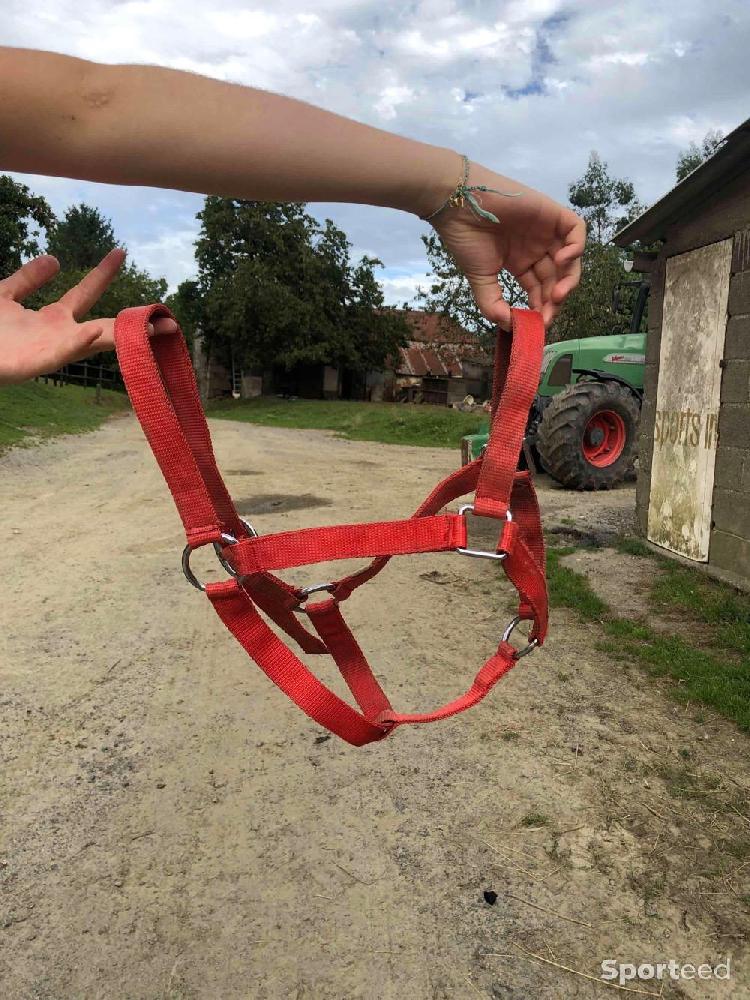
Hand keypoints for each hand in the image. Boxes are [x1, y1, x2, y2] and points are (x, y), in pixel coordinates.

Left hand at [0, 250, 176, 385]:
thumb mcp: (4, 294)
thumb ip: (28, 279)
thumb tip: (55, 259)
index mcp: (52, 319)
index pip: (85, 293)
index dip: (102, 273)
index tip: (120, 251)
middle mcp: (60, 335)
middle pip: (106, 326)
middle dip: (138, 324)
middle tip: (170, 320)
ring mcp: (52, 351)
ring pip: (96, 342)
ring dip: (124, 335)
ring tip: (154, 327)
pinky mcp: (38, 364)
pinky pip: (64, 353)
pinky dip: (81, 343)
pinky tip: (97, 331)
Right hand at [426, 161, 585, 329]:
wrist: (458, 205)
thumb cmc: (466, 238)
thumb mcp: (480, 279)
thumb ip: (494, 305)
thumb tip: (510, 327)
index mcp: (520, 262)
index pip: (540, 289)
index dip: (542, 308)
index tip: (539, 324)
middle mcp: (536, 248)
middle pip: (556, 278)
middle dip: (555, 299)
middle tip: (549, 314)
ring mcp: (545, 231)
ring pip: (570, 258)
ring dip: (568, 279)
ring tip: (557, 294)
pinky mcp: (552, 213)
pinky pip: (576, 229)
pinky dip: (576, 246)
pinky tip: (561, 260)